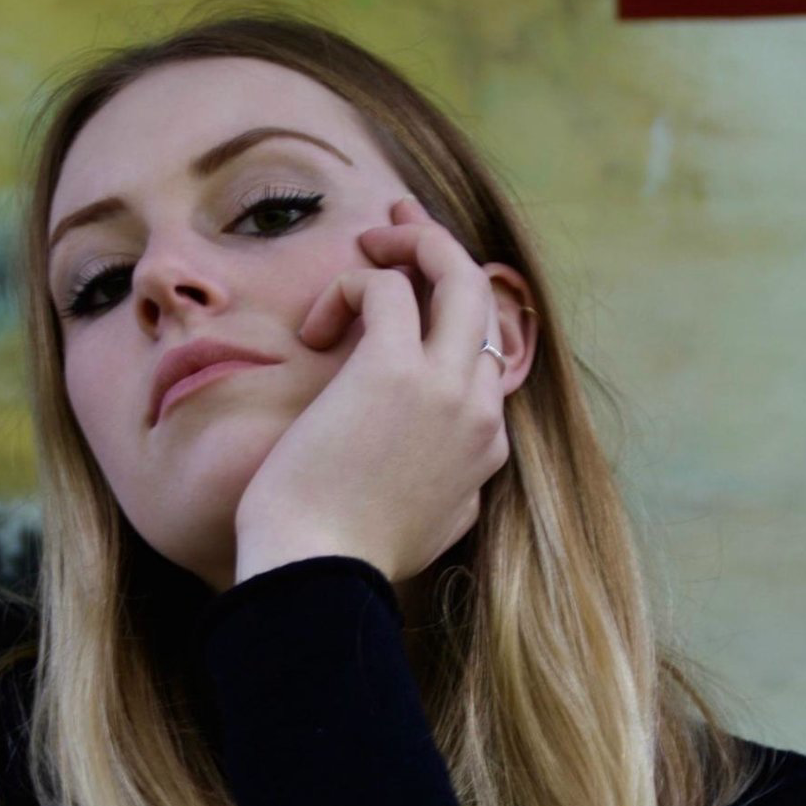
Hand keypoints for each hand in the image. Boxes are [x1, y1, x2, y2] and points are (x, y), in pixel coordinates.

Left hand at [234, 196, 510, 583]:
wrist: (318, 577)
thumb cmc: (346, 559)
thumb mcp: (427, 531)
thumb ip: (453, 493)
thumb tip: (457, 481)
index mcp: (486, 451)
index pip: (488, 359)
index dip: (450, 323)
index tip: (412, 302)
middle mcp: (479, 412)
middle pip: (486, 302)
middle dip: (445, 254)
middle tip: (401, 228)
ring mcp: (444, 388)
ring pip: (457, 275)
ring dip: (413, 244)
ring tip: (369, 241)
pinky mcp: (393, 368)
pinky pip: (385, 287)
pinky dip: (353, 284)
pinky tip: (317, 326)